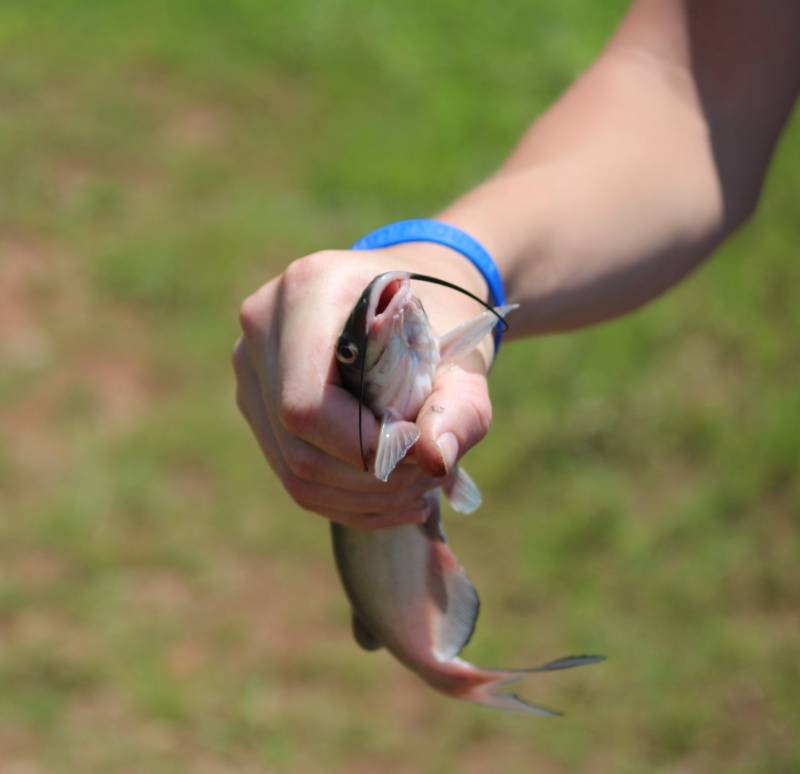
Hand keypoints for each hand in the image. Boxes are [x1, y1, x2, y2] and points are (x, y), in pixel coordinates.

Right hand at [233, 245, 493, 528]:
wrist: (410, 299)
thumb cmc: (440, 320)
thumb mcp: (465, 356)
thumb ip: (459, 406)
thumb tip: (434, 459)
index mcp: (310, 290)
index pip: (307, 403)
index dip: (361, 445)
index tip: (419, 453)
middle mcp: (264, 325)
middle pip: (298, 443)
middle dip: (372, 478)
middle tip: (429, 476)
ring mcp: (252, 364)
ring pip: (292, 468)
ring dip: (363, 496)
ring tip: (418, 487)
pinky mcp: (257, 399)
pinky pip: (290, 472)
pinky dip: (347, 499)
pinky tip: (395, 498)